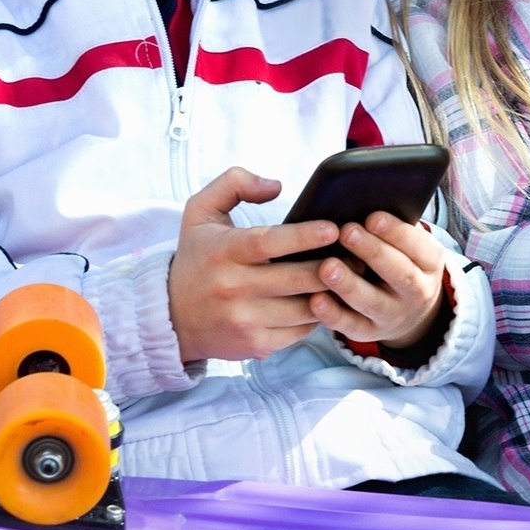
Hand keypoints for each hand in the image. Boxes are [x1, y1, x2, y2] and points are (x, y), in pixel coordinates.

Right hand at [167, 167, 343, 362]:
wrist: (171, 317)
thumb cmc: (196, 258)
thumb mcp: (200, 211)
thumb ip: (234, 184)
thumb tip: (276, 186)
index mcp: (224, 251)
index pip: (269, 243)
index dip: (304, 236)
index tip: (333, 229)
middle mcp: (233, 288)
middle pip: (296, 279)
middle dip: (332, 267)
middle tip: (358, 253)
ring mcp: (245, 320)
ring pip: (305, 308)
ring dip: (331, 293)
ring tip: (350, 276)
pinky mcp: (255, 344)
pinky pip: (300, 331)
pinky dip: (317, 316)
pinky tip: (325, 300)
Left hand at [308, 212, 448, 350]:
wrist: (409, 310)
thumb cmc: (399, 261)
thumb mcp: (408, 246)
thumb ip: (391, 228)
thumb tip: (360, 201)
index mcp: (430, 263)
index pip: (419, 246)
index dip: (396, 232)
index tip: (372, 216)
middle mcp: (418, 292)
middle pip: (399, 274)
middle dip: (372, 252)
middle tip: (346, 231)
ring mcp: (394, 315)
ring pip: (373, 302)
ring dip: (349, 285)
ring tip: (326, 266)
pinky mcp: (370, 333)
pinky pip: (351, 326)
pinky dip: (333, 315)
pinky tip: (315, 300)